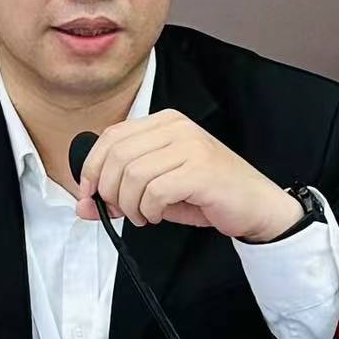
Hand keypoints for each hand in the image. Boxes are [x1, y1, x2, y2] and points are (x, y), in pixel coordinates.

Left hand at [76, 109, 302, 242]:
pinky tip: (158, 215)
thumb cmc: (206, 194)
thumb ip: (120, 191)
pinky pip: (154, 191)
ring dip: (130, 205)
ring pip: (132, 175)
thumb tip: (83, 205)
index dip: (91, 168)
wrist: (255, 206)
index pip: (110, 137)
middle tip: (120, 211)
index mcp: (163, 122)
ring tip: (143, 216)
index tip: (89, 195)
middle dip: (109, 191)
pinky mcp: (200, 170)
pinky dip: (149, 210)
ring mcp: (190, 146)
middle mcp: (176, 127)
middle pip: (117, 156)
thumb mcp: (156, 188)